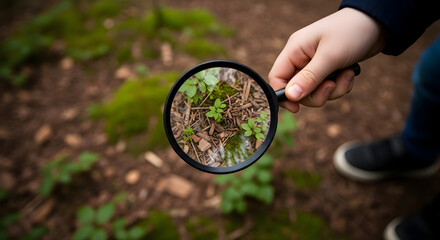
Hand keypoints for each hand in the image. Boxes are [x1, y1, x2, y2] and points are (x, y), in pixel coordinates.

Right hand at [268, 7, 385, 112]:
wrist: (377, 23)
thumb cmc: (351, 32)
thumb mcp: (330, 56)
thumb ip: (309, 78)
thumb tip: (290, 96)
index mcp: (295, 50)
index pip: (277, 77)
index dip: (283, 95)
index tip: (296, 108)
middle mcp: (301, 58)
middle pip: (297, 90)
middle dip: (316, 94)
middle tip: (332, 86)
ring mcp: (315, 65)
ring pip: (314, 92)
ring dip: (332, 90)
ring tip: (346, 75)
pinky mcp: (328, 70)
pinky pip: (328, 89)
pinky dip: (340, 86)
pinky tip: (350, 73)